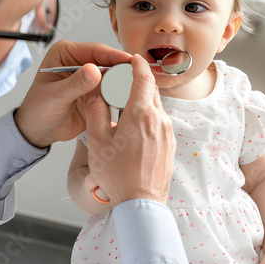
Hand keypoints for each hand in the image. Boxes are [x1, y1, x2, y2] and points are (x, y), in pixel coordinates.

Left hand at [15, 40, 130, 147]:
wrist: (38, 132)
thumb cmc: (38, 110)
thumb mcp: (55, 96)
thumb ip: (75, 84)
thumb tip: (94, 70)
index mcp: (65, 53)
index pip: (95, 50)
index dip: (113, 55)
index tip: (129, 61)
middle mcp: (78, 61)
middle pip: (107, 60)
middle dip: (121, 68)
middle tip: (138, 75)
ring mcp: (88, 77)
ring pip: (112, 75)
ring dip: (122, 81)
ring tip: (137, 87)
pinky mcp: (95, 91)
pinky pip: (111, 89)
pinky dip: (119, 93)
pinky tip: (128, 97)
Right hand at [85, 54, 175, 205]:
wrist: (141, 204)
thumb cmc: (117, 175)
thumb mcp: (98, 142)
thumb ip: (95, 112)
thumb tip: (94, 91)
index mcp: (141, 115)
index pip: (144, 78)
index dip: (138, 64)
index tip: (132, 59)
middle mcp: (159, 120)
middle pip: (151, 90)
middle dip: (139, 82)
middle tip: (124, 82)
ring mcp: (168, 133)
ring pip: (156, 106)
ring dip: (143, 101)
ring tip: (126, 108)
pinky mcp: (170, 145)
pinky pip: (160, 122)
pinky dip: (149, 116)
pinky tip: (135, 128)